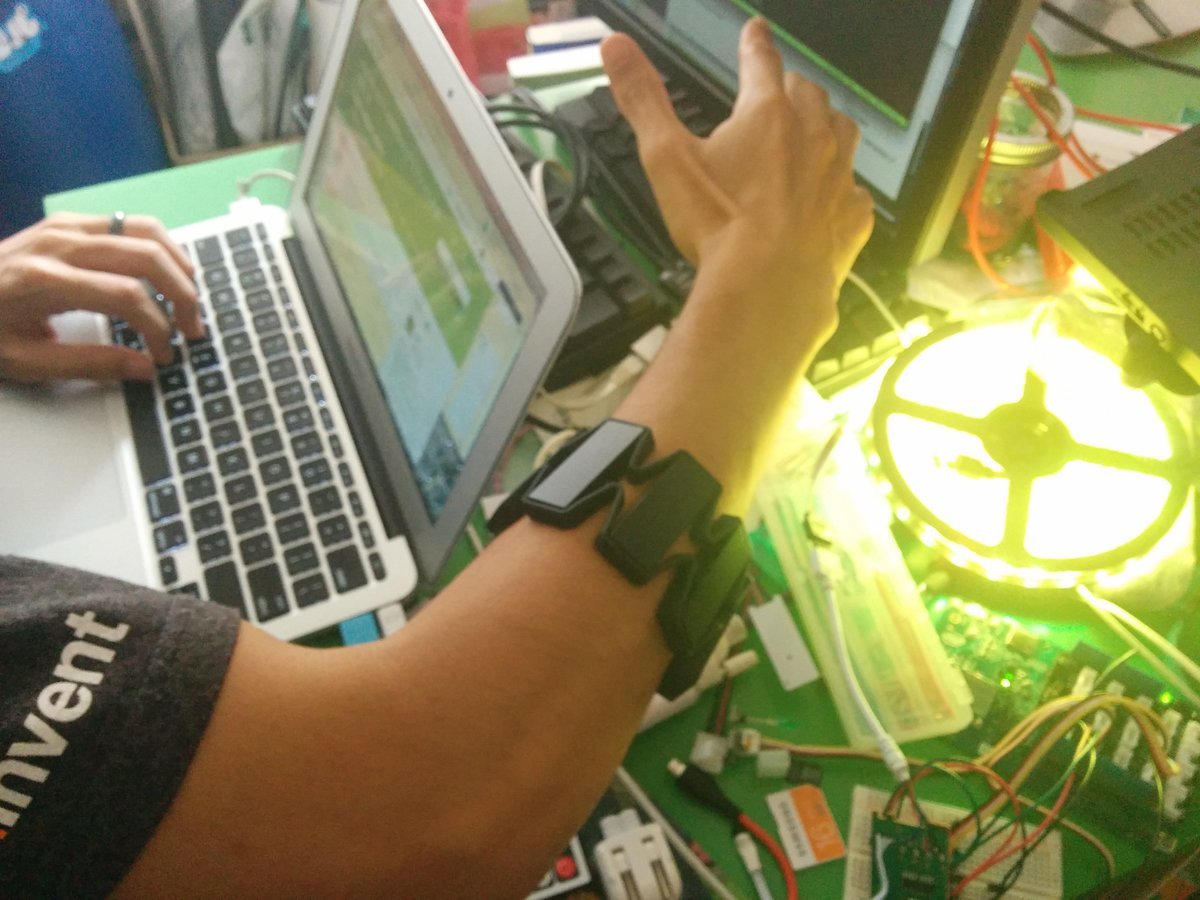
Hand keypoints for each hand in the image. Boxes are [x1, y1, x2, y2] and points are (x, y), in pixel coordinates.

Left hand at [0, 212, 200, 382]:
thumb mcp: (26, 361)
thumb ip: (90, 364)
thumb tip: (145, 367)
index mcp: (45, 280)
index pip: (127, 296)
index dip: (157, 328)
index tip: (163, 355)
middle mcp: (59, 244)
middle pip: (146, 257)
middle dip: (181, 295)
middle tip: (192, 328)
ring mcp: (65, 226)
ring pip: (145, 229)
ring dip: (178, 263)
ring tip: (189, 297)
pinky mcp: (68, 222)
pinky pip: (129, 222)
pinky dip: (158, 246)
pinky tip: (165, 272)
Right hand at [600, 18, 873, 339]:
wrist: (768, 289)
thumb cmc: (717, 226)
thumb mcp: (666, 159)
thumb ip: (643, 99)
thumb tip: (616, 46)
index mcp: (766, 114)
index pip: (761, 62)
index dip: (754, 44)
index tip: (756, 31)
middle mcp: (812, 136)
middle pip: (807, 94)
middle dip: (791, 87)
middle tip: (779, 90)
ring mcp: (838, 177)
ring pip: (842, 132)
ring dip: (826, 125)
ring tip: (814, 129)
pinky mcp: (852, 219)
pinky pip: (855, 192)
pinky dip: (843, 188)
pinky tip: (832, 196)